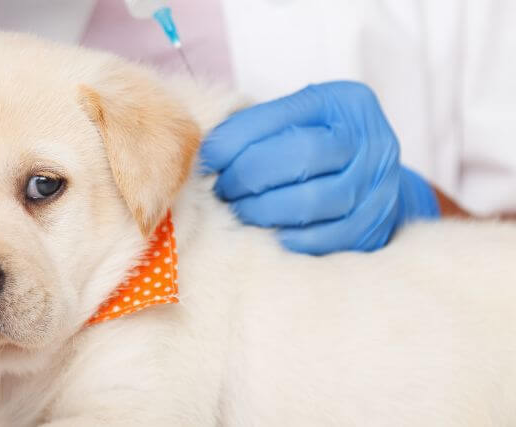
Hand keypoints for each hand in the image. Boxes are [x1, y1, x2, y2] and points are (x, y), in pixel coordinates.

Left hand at [200, 81, 439, 254]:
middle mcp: (371, 140)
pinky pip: (326, 238)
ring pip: (312, 201)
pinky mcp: (375, 226)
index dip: (236, 139)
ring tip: (241, 210)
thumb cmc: (316, 145)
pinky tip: (269, 232)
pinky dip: (289, 237)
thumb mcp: (294, 120)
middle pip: (302, 156)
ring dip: (263, 210)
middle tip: (224, 189)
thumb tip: (205, 151)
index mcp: (344, 102)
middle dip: (249, 176)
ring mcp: (379, 185)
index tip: (208, 158)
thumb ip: (256, 128)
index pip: (281, 116)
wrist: (370, 181)